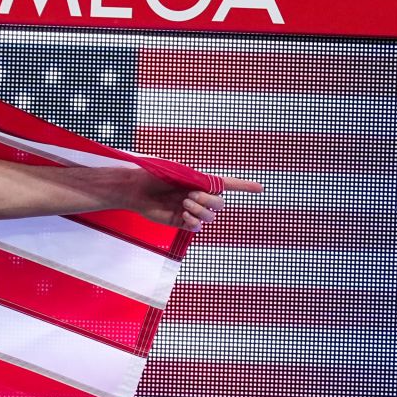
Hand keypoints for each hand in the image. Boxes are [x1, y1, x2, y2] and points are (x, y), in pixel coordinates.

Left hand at [143, 172, 261, 231]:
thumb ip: (195, 177)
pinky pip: (198, 227)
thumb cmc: (152, 174)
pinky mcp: (181, 222)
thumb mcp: (176, 169)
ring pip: (210, 217)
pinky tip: (183, 216)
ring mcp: (191, 210)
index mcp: (200, 181)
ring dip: (200, 211)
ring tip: (183, 205)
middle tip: (189, 196)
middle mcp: (199, 196)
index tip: (261, 188)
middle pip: (220, 204)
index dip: (244, 186)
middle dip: (208, 201)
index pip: (228, 184)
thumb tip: (208, 185)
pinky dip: (194, 222)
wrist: (135, 189)